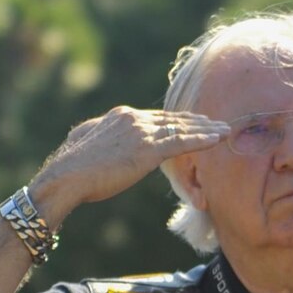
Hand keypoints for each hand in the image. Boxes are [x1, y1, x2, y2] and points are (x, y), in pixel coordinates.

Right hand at [28, 107, 231, 224]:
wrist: (66, 177)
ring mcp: (141, 132)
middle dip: (197, 122)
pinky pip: (182, 142)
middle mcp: (133, 118)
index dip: (178, 120)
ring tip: (225, 131)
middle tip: (217, 123)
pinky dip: (203, 140)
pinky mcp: (147, 149)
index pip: (157, 117)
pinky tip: (218, 139)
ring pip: (181, 128)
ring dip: (206, 130)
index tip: (194, 121)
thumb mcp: (83, 142)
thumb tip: (92, 134)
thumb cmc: (72, 168)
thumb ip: (95, 133)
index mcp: (120, 116)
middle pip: (173, 119)